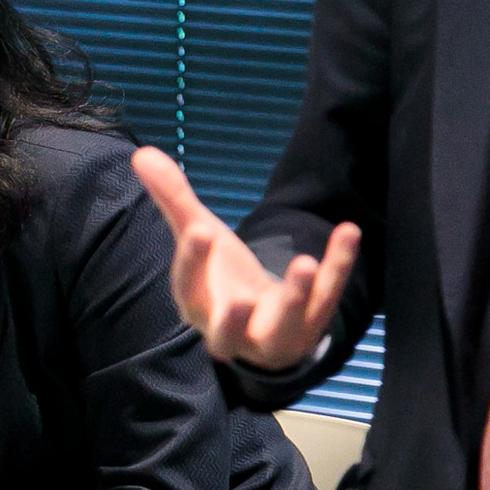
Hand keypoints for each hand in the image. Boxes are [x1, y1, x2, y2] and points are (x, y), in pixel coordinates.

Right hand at [132, 147, 361, 372]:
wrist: (262, 326)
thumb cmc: (222, 280)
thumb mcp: (200, 237)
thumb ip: (174, 200)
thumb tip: (141, 153)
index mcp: (198, 306)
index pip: (188, 289)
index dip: (192, 262)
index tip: (200, 231)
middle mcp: (231, 331)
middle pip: (226, 333)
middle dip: (231, 320)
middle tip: (239, 300)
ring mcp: (273, 336)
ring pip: (283, 328)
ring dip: (295, 299)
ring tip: (305, 262)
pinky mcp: (310, 328)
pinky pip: (327, 299)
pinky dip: (338, 267)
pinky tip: (348, 231)